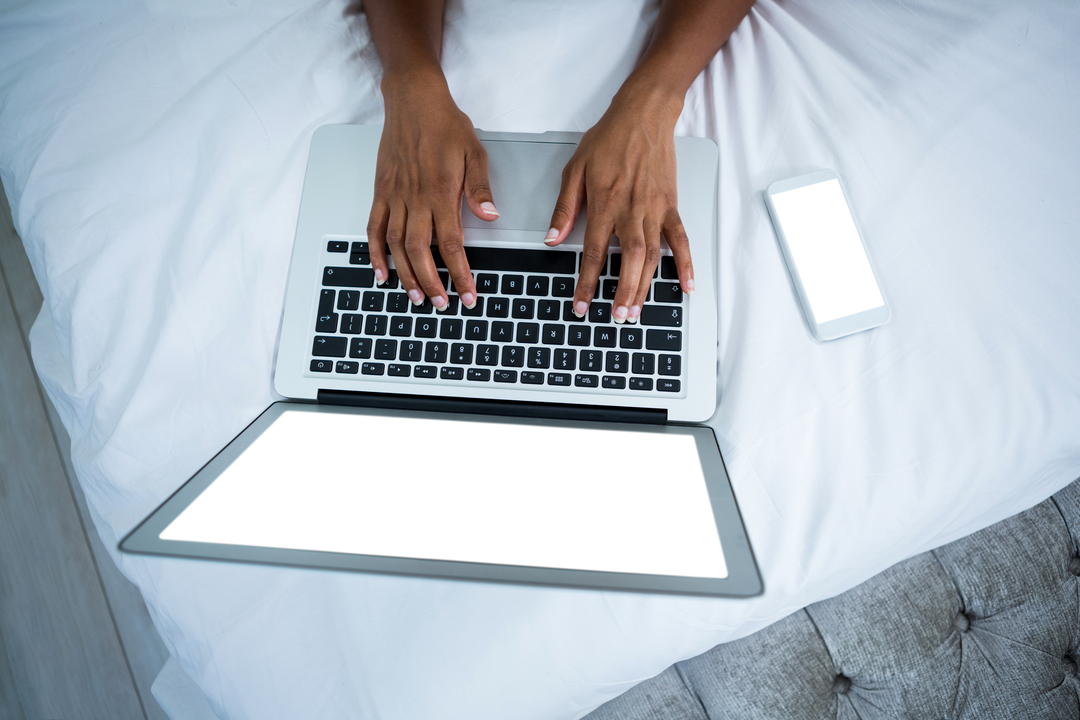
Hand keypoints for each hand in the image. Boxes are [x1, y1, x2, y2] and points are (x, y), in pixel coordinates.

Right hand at [366, 72, 497, 309]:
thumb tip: (491, 217)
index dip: (460, 273)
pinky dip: (375, 253)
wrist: (412, 100)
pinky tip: (381, 272)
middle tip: (441, 304)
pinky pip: (374, 228)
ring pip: (397, 245)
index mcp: (441, 192)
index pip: (452, 243)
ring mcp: (395, 196)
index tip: (467, 294)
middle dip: (432, 282)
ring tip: (416, 296)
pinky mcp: (381, 192)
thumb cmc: (445, 124)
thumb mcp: (474, 152)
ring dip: (405, 274)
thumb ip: (479, 188)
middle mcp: (416, 199)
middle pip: (421, 251)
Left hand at [543, 86, 693, 323]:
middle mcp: (630, 210)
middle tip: (618, 317)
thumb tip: (552, 239)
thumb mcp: (575, 170)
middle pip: (627, 260)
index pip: (593, 252)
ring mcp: (654, 209)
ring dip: (645, 285)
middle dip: (622, 291)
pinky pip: (679, 238)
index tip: (582, 305)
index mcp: (604, 204)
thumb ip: (564, 208)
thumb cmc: (609, 139)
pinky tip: (686, 285)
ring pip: (651, 255)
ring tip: (637, 311)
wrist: (643, 114)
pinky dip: (684, 263)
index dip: (586, 282)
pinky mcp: (671, 205)